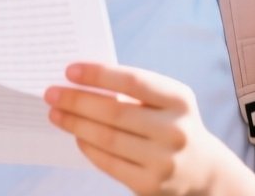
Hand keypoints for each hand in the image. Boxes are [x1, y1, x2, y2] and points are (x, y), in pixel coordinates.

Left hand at [46, 63, 245, 195]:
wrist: (204, 171)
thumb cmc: (170, 123)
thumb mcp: (165, 101)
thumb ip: (131, 90)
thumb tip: (78, 83)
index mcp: (179, 100)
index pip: (133, 81)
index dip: (99, 74)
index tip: (69, 71)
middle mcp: (175, 130)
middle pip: (114, 112)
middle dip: (76, 101)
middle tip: (51, 93)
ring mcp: (164, 161)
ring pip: (107, 139)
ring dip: (75, 124)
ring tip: (55, 113)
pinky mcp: (151, 185)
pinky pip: (109, 163)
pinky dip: (87, 147)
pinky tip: (75, 136)